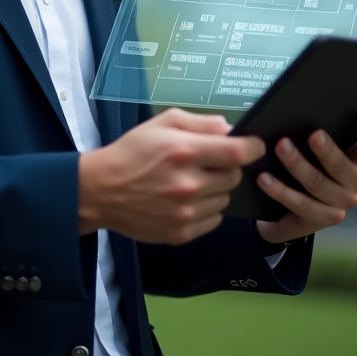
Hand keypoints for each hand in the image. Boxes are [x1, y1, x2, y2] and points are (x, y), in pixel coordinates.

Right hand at [78, 109, 265, 244]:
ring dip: (216, 188)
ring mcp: (186, 212)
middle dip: (227, 166)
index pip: (238, 153)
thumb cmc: (132, 151)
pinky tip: (186, 200)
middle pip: (234, 176)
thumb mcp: (162, 123)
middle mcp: (188, 184)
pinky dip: (207, 208)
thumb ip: (200, 122)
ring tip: (191, 181)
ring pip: (225, 198)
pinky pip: (214, 219)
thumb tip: (231, 129)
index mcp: (184, 152)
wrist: (101, 190)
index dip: (253, 147)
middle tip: (207, 162)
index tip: (255, 145)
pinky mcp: (182, 233)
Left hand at [254, 117, 356, 246]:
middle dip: (327, 151)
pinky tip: (264, 178)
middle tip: (313, 135)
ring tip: (281, 147)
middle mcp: (355, 183)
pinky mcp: (320, 220)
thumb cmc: (308, 165)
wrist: (291, 209)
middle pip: (342, 167)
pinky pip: (299, 203)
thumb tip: (300, 111)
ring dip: (297, 165)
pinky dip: (280, 190)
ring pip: (318, 184)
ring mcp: (340, 204)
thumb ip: (317, 133)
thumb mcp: (315, 149)